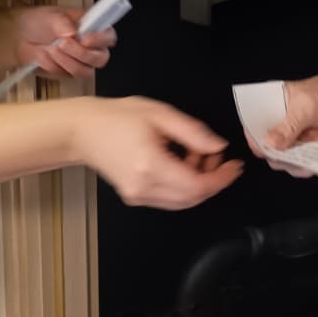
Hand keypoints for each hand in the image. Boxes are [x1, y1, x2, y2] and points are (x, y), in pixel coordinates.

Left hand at [12, 6, 116, 80]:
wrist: (19, 36)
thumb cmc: (39, 21)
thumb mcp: (50, 15)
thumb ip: (62, 22)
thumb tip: (72, 32)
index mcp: (92, 28)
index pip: (108, 37)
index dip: (100, 39)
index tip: (84, 38)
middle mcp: (90, 47)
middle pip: (101, 59)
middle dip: (81, 53)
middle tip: (62, 44)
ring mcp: (79, 62)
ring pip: (85, 71)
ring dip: (67, 61)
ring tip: (51, 48)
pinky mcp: (67, 73)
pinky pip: (66, 75)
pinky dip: (54, 66)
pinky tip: (44, 55)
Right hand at [71, 96, 242, 209]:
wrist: (82, 130)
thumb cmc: (117, 116)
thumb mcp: (160, 114)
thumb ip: (193, 132)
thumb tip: (218, 146)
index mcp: (150, 166)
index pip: (197, 186)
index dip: (221, 179)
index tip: (234, 166)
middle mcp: (144, 187)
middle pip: (192, 199)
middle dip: (212, 181)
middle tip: (218, 157)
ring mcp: (138, 196)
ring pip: (182, 202)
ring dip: (198, 184)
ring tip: (198, 155)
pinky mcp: (135, 197)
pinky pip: (169, 199)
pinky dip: (183, 186)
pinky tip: (183, 163)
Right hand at [246, 75, 317, 177]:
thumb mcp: (308, 106)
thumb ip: (289, 125)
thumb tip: (270, 142)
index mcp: (273, 100)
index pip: (252, 118)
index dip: (253, 133)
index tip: (262, 145)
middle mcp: (278, 120)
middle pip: (262, 142)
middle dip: (271, 152)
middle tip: (284, 155)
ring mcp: (291, 136)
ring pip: (277, 156)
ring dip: (287, 163)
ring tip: (301, 162)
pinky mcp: (303, 149)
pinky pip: (294, 163)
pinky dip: (299, 168)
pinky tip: (308, 167)